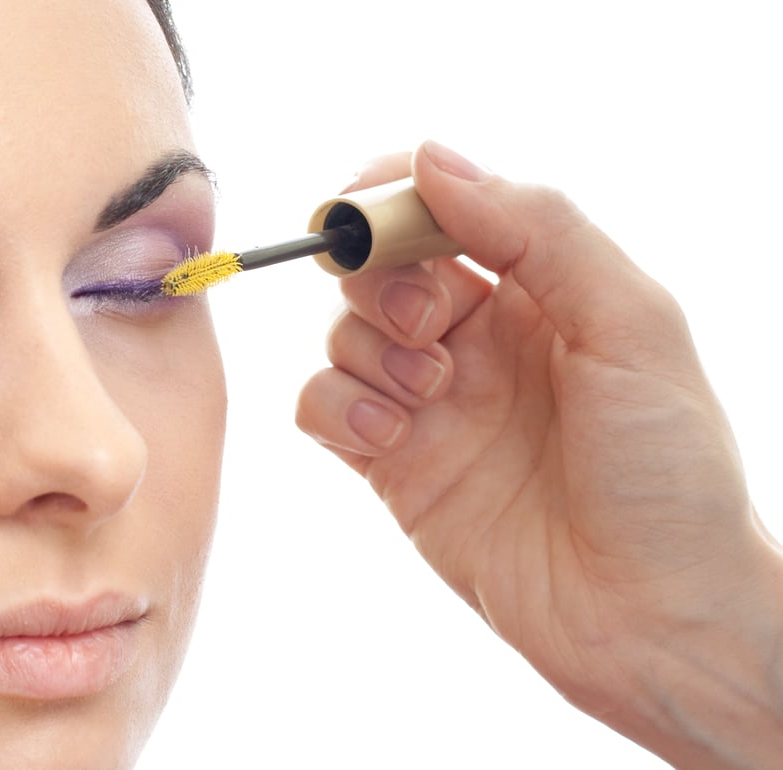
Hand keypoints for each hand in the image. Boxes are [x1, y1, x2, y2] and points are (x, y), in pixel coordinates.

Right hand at [296, 141, 782, 766]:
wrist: (651, 614)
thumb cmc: (666, 470)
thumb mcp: (630, 323)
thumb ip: (536, 229)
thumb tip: (432, 159)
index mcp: (536, 287)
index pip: (438, 207)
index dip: (392, 197)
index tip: (368, 212)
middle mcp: (476, 336)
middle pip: (377, 266)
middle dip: (382, 281)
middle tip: (431, 326)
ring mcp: (431, 401)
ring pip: (343, 334)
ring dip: (368, 352)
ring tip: (429, 396)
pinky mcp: (395, 464)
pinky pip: (323, 407)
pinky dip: (335, 406)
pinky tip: (387, 434)